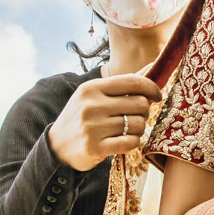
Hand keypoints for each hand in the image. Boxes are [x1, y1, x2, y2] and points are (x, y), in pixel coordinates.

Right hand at [47, 73, 163, 170]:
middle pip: (140, 104)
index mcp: (92, 88)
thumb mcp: (94, 96)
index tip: (157, 96)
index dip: (151, 88)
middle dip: (143, 112)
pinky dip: (133, 142)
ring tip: (127, 130)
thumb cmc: (82, 117)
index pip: (132, 81)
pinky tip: (125, 141)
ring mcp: (93, 127)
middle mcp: (92, 105)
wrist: (57, 146)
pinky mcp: (96, 148)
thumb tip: (152, 67)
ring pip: (138, 125)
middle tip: (135, 117)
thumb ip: (123, 84)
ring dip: (138, 129)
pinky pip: (131, 142)